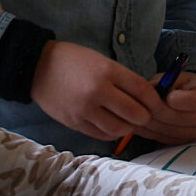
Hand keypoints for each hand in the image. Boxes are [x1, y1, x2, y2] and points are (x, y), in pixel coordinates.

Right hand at [30, 40, 161, 140]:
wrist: (37, 66)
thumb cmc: (74, 60)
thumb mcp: (102, 61)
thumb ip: (122, 79)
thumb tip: (145, 97)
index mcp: (107, 71)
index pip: (142, 90)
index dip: (154, 100)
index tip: (158, 103)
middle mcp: (97, 91)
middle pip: (134, 113)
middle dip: (144, 116)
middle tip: (144, 115)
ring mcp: (85, 109)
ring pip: (119, 128)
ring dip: (128, 127)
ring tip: (128, 121)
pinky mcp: (74, 122)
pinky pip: (101, 134)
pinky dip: (112, 132)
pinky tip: (112, 125)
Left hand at [138, 72, 195, 144]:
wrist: (195, 101)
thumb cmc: (184, 86)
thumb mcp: (177, 76)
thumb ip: (164, 81)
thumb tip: (146, 90)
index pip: (194, 101)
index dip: (177, 99)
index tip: (166, 95)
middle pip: (178, 118)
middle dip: (156, 111)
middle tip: (138, 105)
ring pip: (168, 131)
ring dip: (149, 123)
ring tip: (134, 114)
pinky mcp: (184, 142)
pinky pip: (163, 138)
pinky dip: (148, 131)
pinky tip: (137, 124)